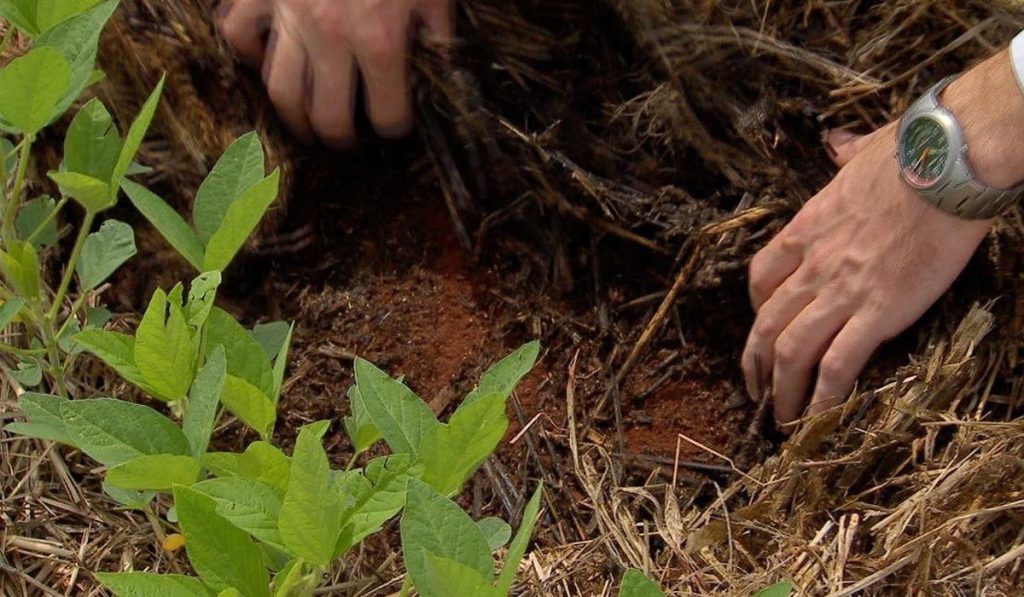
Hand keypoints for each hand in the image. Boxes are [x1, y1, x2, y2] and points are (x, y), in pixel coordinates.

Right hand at [216, 0, 452, 146]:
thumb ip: (437, 30)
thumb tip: (440, 65)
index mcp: (380, 40)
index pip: (387, 113)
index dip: (394, 128)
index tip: (395, 127)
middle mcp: (331, 38)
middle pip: (327, 117)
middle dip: (341, 138)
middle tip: (347, 140)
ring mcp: (289, 16)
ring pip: (280, 89)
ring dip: (293, 117)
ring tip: (306, 125)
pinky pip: (239, 34)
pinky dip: (249, 53)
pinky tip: (266, 60)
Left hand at [741, 49, 1023, 427]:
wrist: (943, 166)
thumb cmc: (910, 153)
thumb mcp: (862, 152)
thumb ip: (845, 156)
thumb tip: (839, 145)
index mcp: (805, 230)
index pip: (760, 278)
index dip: (757, 310)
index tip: (763, 327)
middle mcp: (813, 266)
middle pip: (766, 323)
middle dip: (756, 363)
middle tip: (756, 391)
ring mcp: (841, 291)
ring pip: (791, 351)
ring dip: (782, 391)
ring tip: (783, 420)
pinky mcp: (877, 312)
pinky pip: (837, 365)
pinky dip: (823, 398)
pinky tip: (818, 421)